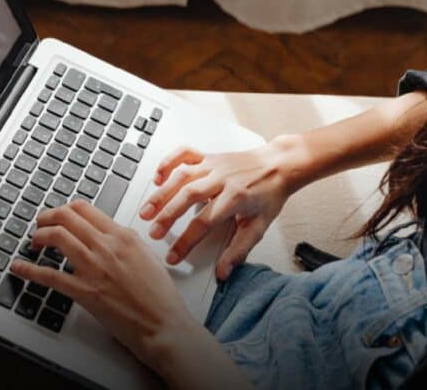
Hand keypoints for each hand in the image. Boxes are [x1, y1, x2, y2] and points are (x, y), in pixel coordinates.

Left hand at [11, 201, 193, 377]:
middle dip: (47, 217)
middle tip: (40, 224)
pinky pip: (49, 275)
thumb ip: (125, 242)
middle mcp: (107, 246)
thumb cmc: (159, 297)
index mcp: (122, 236)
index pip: (85, 209)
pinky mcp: (85, 291)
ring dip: (39, 236)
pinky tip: (20, 267)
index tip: (59, 215)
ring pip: (56, 236)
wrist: (164, 325)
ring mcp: (94, 268)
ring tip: (34, 242)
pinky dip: (29, 270)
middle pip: (66, 216)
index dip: (65, 209)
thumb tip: (108, 234)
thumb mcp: (146, 256)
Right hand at [139, 139, 297, 279]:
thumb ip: (239, 249)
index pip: (204, 222)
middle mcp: (221, 179)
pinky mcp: (207, 156)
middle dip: (167, 216)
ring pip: (181, 176)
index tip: (173, 255)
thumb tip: (223, 271)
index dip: (186, 241)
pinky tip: (158, 177)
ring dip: (161, 193)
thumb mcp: (259, 226)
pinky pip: (184, 153)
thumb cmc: (269, 193)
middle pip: (187, 196)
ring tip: (146, 210)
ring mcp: (212, 165)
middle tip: (153, 232)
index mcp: (235, 197)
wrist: (279, 164)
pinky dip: (168, 162)